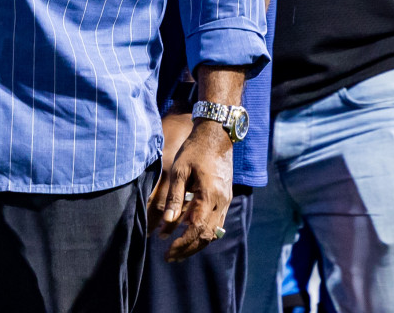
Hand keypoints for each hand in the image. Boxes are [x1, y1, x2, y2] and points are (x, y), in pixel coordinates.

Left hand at [148, 120, 233, 261]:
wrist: (217, 136)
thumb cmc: (194, 150)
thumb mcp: (179, 170)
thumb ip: (174, 197)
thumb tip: (167, 222)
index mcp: (209, 195)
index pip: (196, 229)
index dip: (182, 243)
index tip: (167, 252)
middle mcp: (221, 202)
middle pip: (207, 236)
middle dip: (188, 249)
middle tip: (170, 258)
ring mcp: (226, 201)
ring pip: (214, 232)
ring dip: (196, 244)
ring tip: (178, 251)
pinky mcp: (226, 198)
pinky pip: (217, 223)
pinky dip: (204, 233)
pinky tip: (190, 235)